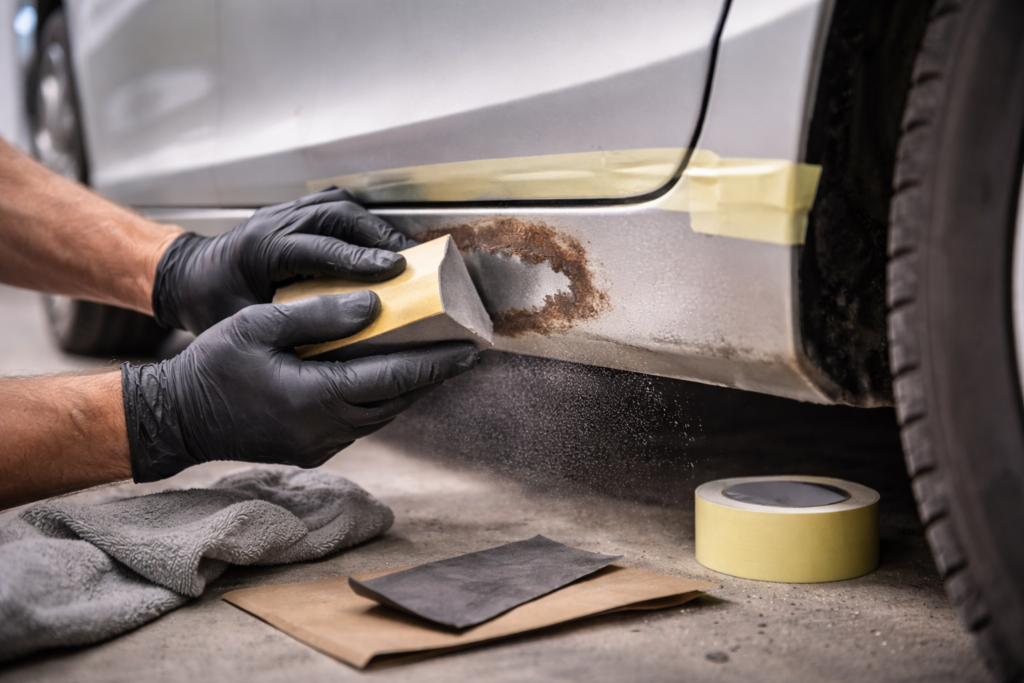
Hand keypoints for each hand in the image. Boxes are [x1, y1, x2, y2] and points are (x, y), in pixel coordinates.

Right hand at [121, 291, 478, 481]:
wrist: (177, 419)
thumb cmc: (213, 365)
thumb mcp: (259, 326)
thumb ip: (318, 316)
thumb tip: (374, 306)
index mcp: (314, 397)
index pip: (391, 378)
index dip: (434, 363)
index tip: (469, 350)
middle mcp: (324, 429)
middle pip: (395, 401)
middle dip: (431, 377)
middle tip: (463, 352)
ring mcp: (319, 446)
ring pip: (381, 417)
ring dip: (409, 391)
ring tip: (435, 362)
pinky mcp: (312, 451)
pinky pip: (359, 425)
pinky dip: (380, 402)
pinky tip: (388, 380)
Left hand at [151, 187, 416, 333]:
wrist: (188, 277)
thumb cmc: (213, 304)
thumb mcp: (244, 324)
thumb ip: (288, 327)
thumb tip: (339, 342)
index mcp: (260, 248)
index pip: (317, 247)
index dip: (358, 258)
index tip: (393, 269)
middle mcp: (274, 221)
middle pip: (336, 214)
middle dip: (377, 235)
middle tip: (411, 261)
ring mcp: (285, 212)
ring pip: (339, 205)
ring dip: (374, 225)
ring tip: (405, 251)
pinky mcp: (295, 212)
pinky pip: (335, 206)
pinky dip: (363, 221)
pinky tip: (382, 241)